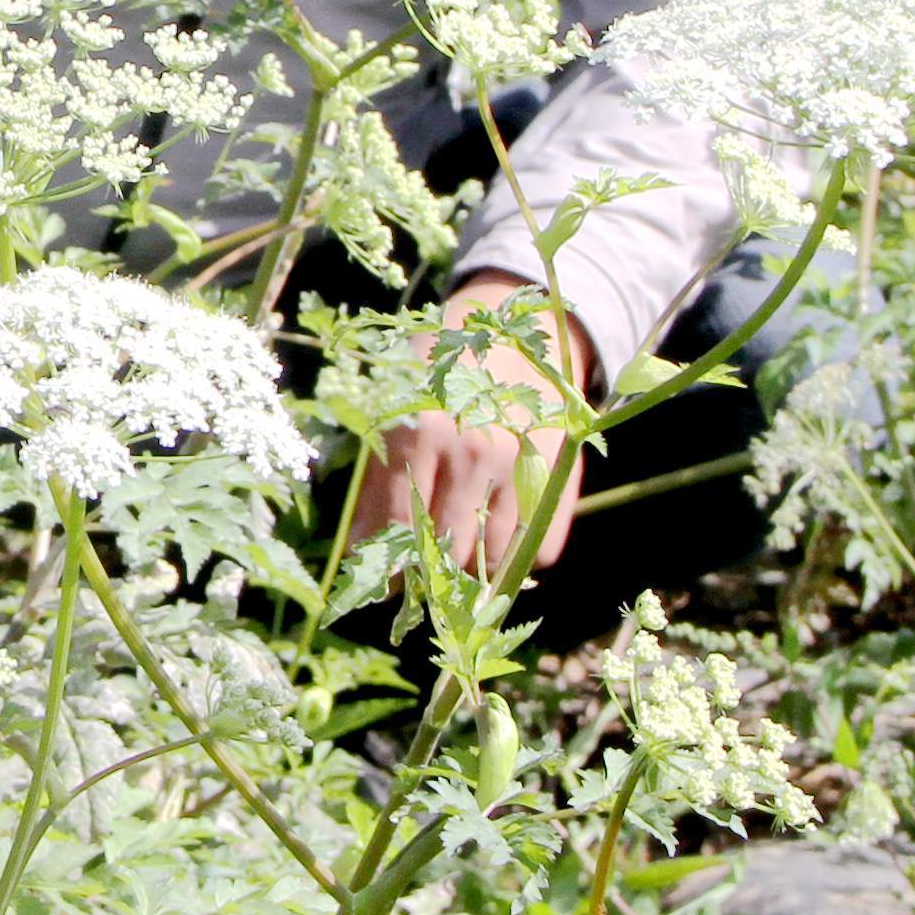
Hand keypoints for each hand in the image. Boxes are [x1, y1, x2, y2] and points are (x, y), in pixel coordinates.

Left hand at [343, 275, 597, 585]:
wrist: (509, 329)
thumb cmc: (437, 375)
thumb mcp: (394, 415)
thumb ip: (376, 484)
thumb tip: (358, 552)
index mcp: (420, 434)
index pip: (400, 528)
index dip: (392, 568)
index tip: (387, 585)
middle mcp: (471, 452)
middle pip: (447, 551)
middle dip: (431, 573)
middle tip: (424, 572)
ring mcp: (518, 464)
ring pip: (493, 557)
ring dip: (475, 565)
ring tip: (462, 546)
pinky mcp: (556, 474)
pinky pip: (538, 547)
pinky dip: (519, 554)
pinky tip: (502, 530)